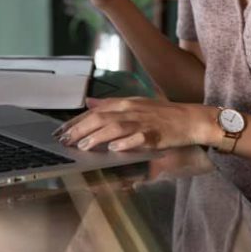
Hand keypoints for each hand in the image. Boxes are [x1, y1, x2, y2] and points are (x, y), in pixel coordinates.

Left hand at [53, 97, 218, 152]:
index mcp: (126, 103)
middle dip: (80, 129)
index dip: (77, 120)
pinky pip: (138, 138)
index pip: (96, 110)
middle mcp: (132, 110)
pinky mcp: (155, 134)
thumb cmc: (163, 114)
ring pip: (116, 127)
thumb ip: (111, 105)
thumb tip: (90, 102)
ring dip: (97, 136)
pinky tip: (114, 149)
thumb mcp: (135, 104)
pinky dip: (125, 143)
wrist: (190, 118)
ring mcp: (143, 122)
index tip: (61, 131)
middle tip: (65, 141)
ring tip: (83, 146)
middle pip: (102, 117)